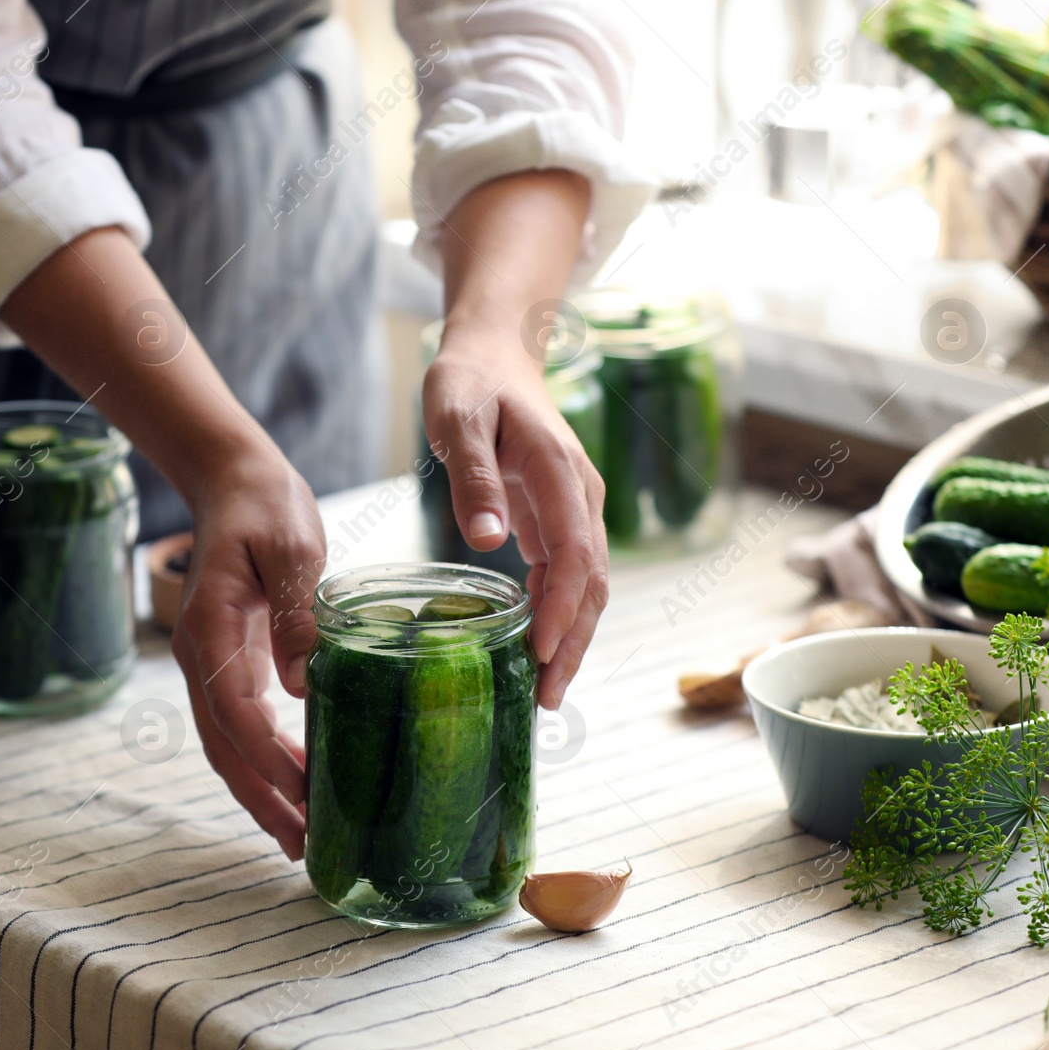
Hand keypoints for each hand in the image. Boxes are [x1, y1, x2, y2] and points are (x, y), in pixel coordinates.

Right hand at [0, 227, 324, 859]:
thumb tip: (306, 681)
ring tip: (299, 838)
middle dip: (260, 800)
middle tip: (302, 847)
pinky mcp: (228, 661)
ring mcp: (209, 661)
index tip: (304, 799)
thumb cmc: (262, 503)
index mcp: (212, 628)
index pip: (237, 713)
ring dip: (257, 793)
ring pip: (224, 744)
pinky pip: (236, 726)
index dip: (269, 763)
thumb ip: (296, 611)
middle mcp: (201, 654)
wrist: (230, 476)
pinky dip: (258, 763)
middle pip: (222, 746)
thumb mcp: (290, 545)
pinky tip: (292, 786)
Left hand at [425, 324, 606, 709]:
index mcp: (559, 472)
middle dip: (573, 643)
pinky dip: (558, 614)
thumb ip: (473, 476)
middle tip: (547, 699)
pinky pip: (568, 573)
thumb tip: (488, 538)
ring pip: (586, 584)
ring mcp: (575, 506)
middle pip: (591, 582)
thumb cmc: (471, 379)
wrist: (494, 349)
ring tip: (545, 691)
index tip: (541, 654)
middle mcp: (580, 494)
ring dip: (570, 636)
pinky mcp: (559, 515)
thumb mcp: (457, 417)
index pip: (573, 553)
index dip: (561, 609)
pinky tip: (537, 649)